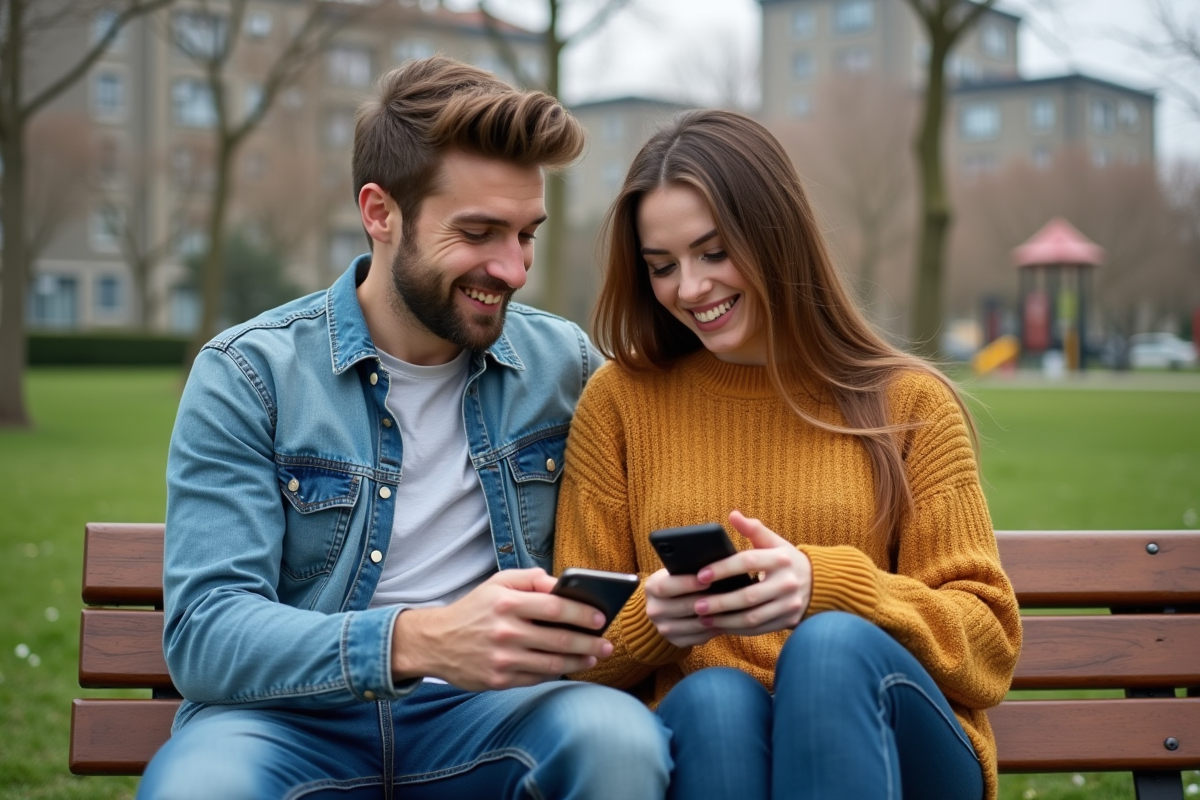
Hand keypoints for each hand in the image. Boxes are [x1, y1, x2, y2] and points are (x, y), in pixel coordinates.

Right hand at [391, 569, 613, 690]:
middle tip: (608, 644)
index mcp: (506, 603)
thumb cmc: (474, 609)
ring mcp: (502, 659)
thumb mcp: (497, 583)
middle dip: (589, 642)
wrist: (435, 642)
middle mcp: (505, 632)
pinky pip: (537, 678)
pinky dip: (557, 673)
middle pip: (559, 638)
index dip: (582, 613)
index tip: (601, 617)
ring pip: (552, 663)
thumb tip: (561, 583)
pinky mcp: (499, 681)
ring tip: (595, 657)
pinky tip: (570, 667)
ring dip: (580, 661)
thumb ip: (530, 579)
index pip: (554, 607)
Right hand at [644, 567, 721, 647]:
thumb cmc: (679, 580)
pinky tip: (724, 622)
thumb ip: (689, 569)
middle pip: (682, 607)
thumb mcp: (677, 571)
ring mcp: (663, 628)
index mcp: (651, 588)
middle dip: (706, 602)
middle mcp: (654, 610)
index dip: (687, 584)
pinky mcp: (674, 641)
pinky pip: (697, 639)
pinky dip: (712, 631)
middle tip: (726, 596)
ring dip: (712, 618)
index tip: (707, 581)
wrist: (668, 603)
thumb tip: (711, 569)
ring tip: (729, 610)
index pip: (666, 587)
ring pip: (692, 625)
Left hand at [690, 511, 811, 637]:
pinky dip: (737, 629)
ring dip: (725, 620)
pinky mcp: (788, 620)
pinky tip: (720, 626)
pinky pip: (759, 629)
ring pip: (753, 617)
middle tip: (696, 604)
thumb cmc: (785, 559)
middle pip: (749, 595)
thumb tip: (733, 515)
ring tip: (703, 618)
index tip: (700, 575)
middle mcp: (788, 582)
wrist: (818, 582)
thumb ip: (753, 529)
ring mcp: (790, 604)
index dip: (723, 569)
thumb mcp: (774, 541)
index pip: (748, 562)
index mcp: (781, 558)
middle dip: (720, 602)